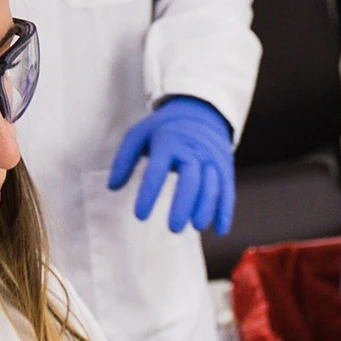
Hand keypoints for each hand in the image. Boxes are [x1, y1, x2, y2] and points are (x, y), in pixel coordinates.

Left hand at [107, 96, 235, 233]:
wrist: (200, 111)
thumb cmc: (164, 128)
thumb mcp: (139, 134)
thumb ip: (124, 160)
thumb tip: (112, 187)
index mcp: (169, 142)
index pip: (157, 170)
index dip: (148, 194)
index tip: (140, 216)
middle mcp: (194, 151)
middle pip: (191, 180)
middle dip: (183, 205)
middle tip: (173, 228)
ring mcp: (212, 160)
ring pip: (212, 186)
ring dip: (206, 208)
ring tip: (196, 226)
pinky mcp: (225, 169)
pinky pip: (228, 191)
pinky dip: (226, 211)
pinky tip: (220, 230)